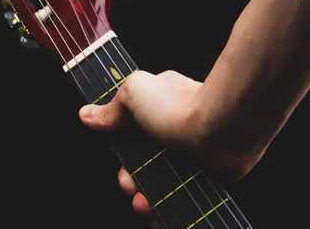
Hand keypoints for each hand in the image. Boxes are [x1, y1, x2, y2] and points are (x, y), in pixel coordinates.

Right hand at [78, 70, 261, 224]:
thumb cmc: (178, 106)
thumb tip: (87, 114)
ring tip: (146, 208)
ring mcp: (187, 156)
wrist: (221, 127)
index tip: (123, 167)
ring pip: (159, 186)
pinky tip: (160, 219)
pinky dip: (168, 213)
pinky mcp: (203, 176)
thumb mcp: (134, 93)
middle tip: (133, 189)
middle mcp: (171, 134)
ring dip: (146, 202)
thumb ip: (112, 106)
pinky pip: (181, 199)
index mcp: (155, 112)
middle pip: (142, 167)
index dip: (122, 159)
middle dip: (131, 184)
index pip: (130, 140)